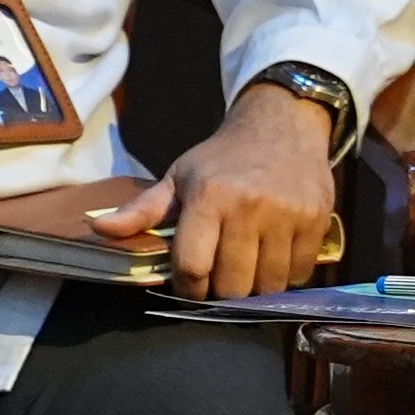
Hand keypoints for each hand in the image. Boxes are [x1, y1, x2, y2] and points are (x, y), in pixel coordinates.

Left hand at [89, 86, 343, 299]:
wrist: (282, 124)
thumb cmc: (223, 158)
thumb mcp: (179, 177)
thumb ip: (142, 210)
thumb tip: (98, 229)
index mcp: (209, 197)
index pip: (193, 266)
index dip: (188, 288)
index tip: (190, 286)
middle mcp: (250, 207)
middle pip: (232, 284)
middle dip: (221, 290)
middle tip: (220, 276)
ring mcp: (287, 215)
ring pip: (268, 285)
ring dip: (255, 288)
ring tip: (247, 268)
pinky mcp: (316, 221)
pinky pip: (299, 274)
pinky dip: (285, 277)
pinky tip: (273, 258)